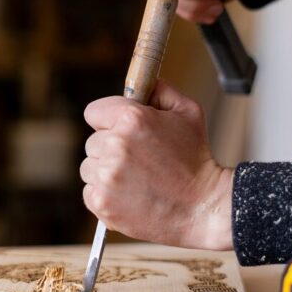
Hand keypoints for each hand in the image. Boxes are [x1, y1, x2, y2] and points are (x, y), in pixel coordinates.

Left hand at [80, 80, 232, 249]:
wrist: (202, 207)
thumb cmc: (196, 159)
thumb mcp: (188, 112)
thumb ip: (161, 90)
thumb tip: (144, 83)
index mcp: (132, 118)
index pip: (94, 112)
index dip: (108, 120)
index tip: (121, 130)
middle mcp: (114, 145)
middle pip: (92, 141)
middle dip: (110, 147)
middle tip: (138, 159)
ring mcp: (106, 176)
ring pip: (89, 167)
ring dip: (105, 171)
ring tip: (135, 179)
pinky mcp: (101, 202)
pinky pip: (89, 191)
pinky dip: (104, 194)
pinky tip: (129, 195)